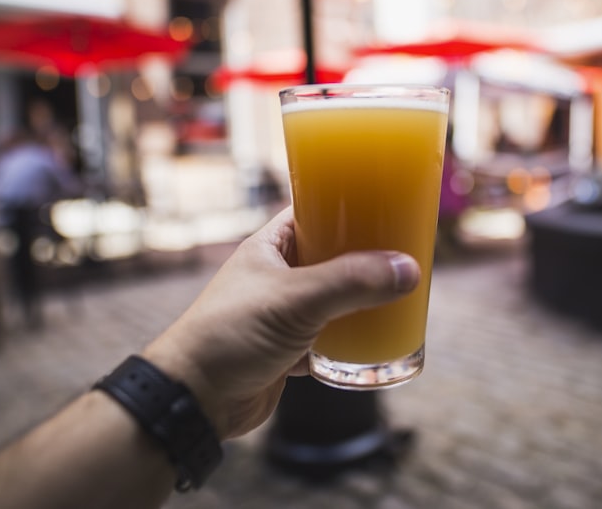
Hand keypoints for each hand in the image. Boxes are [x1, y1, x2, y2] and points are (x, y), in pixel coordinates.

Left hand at [143, 207, 419, 438]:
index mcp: (270, 247)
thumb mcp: (295, 300)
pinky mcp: (289, 350)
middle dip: (367, 257)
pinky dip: (352, 340)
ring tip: (401, 294)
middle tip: (406, 252)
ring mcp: (283, 313)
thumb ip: (351, 282)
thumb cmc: (230, 335)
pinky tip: (376, 341)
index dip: (347, 203)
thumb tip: (407, 269)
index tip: (387, 201)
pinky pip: (330, 337)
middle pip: (333, 255)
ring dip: (363, 300)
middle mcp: (277, 275)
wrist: (194, 400)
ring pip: (335, 298)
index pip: (313, 210)